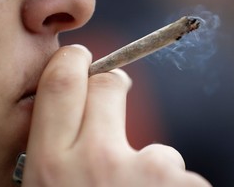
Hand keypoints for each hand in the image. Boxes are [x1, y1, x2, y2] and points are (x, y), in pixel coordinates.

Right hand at [22, 44, 211, 186]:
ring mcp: (146, 173)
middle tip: (114, 92)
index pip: (61, 84)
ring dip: (147, 162)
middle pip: (109, 85)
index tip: (80, 59)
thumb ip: (49, 153)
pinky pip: (176, 173)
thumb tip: (58, 118)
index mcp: (51, 166)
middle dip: (111, 83)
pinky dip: (167, 186)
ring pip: (153, 143)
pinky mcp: (185, 185)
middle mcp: (96, 163)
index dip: (71, 61)